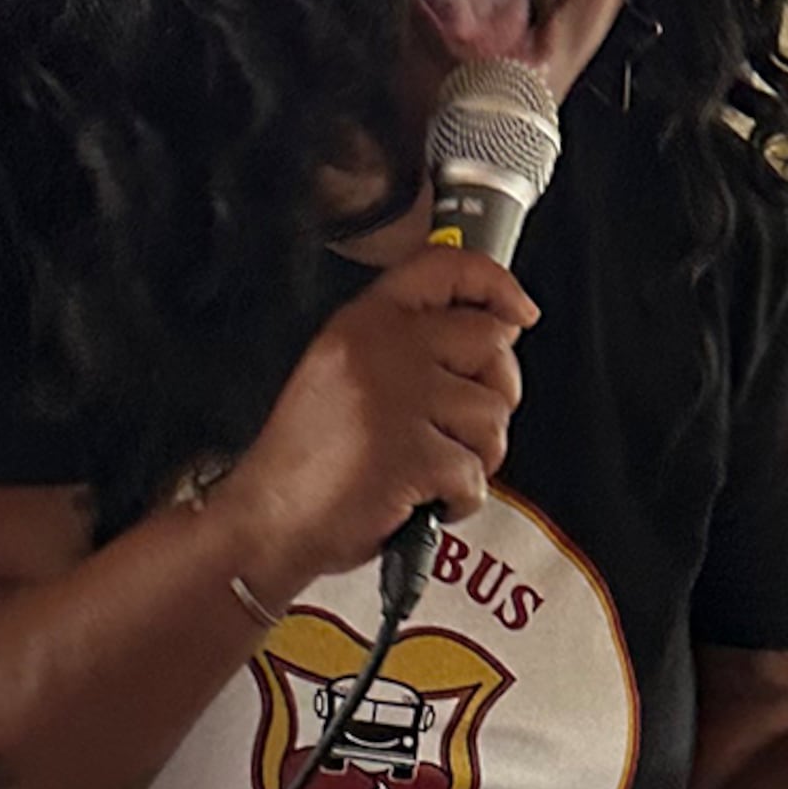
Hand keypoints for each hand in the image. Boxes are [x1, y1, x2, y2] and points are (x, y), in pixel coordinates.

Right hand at [215, 247, 535, 586]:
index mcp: (362, 322)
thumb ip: (408, 345)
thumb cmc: (308, 460)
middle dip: (493, 393)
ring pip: (492, 415)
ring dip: (473, 455)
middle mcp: (381, 350)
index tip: (519, 310)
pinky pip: (475, 475)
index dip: (496, 283)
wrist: (268, 521)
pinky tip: (417, 499)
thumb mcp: (342, 371)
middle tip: (455, 426)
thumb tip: (494, 333)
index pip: (445, 267)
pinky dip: (456, 501)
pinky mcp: (412, 454)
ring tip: (425, 469)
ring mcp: (397, 400)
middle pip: (491, 344)